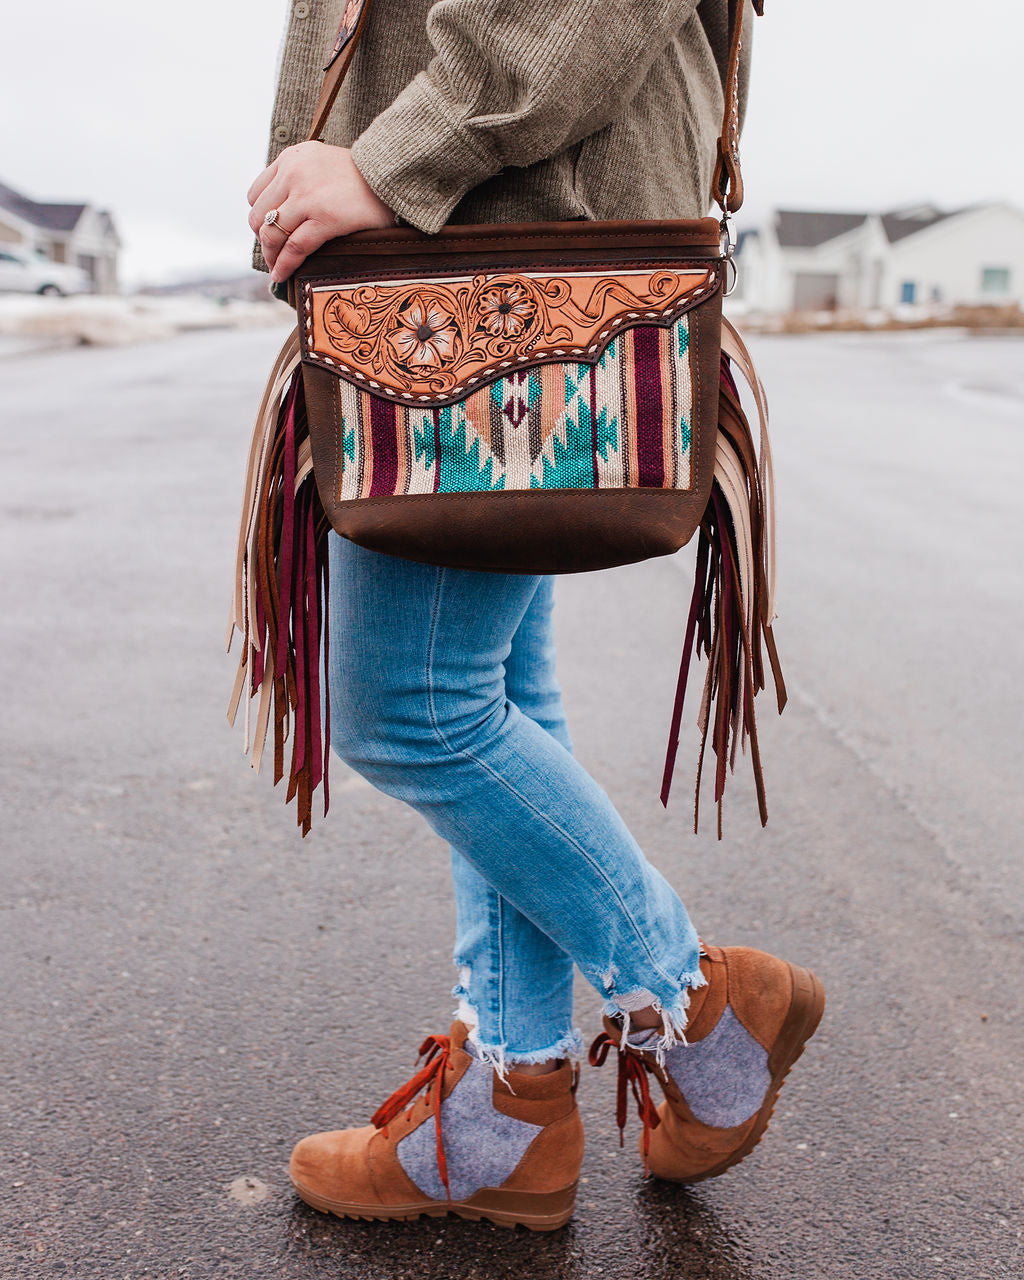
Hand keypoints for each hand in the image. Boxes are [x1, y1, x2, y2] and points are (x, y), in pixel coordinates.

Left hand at [247, 141, 394, 282]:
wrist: (391, 175)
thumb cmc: (362, 176)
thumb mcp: (322, 163)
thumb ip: (300, 178)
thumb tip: (283, 211)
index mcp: (291, 158)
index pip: (256, 193)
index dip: (260, 217)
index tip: (269, 232)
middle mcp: (294, 173)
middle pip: (259, 215)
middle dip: (262, 239)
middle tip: (272, 254)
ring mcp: (307, 196)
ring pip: (272, 233)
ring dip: (270, 255)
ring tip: (276, 268)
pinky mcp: (325, 218)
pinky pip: (294, 247)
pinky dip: (284, 265)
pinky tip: (281, 275)